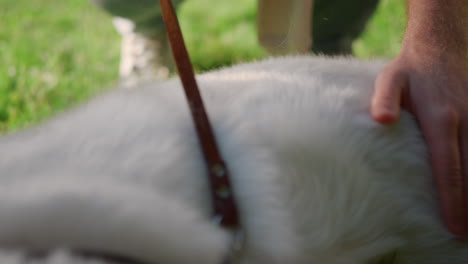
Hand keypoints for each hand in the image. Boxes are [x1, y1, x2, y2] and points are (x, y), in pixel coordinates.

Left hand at [371, 45, 467, 236]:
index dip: (453, 199)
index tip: (454, 225)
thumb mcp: (390, 79)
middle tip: (466, 233)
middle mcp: (465, 122)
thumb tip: (381, 121)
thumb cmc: (409, 69)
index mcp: (441, 119)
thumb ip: (385, 99)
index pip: (448, 167)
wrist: (439, 46)